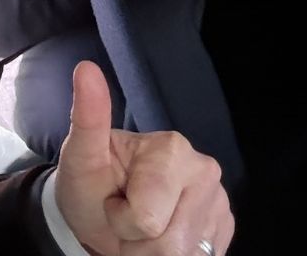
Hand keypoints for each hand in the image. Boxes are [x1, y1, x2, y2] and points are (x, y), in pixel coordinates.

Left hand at [55, 62, 232, 255]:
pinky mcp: (225, 226)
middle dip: (139, 244)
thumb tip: (85, 68)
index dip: (121, 220)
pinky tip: (162, 236)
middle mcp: (206, 171)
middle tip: (126, 221)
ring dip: (154, 254)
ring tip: (142, 231)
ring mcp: (219, 200)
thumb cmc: (92, 183)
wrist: (102, 211)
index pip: (146, 220)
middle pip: (170, 244)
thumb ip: (88, 118)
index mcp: (174, 149)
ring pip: (185, 255)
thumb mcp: (81, 157)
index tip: (114, 200)